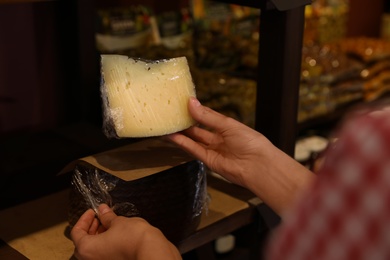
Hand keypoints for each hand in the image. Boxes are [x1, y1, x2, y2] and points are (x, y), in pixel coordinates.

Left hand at [70, 204, 180, 259]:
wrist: (151, 252)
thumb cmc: (132, 237)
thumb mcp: (118, 222)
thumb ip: (107, 217)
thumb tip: (102, 210)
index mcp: (87, 249)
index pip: (77, 233)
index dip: (84, 219)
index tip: (93, 212)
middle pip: (84, 243)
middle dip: (91, 228)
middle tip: (101, 217)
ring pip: (94, 250)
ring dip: (99, 236)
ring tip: (110, 224)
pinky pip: (103, 255)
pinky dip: (106, 245)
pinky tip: (116, 234)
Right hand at [166, 97, 314, 214]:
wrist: (258, 166)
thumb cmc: (250, 142)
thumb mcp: (228, 124)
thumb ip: (207, 116)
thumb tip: (191, 102)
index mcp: (227, 127)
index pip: (207, 116)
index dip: (194, 110)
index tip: (181, 103)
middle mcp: (219, 138)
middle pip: (198, 129)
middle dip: (184, 122)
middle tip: (170, 115)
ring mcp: (213, 150)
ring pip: (193, 140)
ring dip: (180, 133)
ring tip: (166, 125)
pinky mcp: (209, 161)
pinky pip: (193, 149)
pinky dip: (182, 143)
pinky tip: (172, 136)